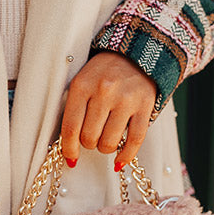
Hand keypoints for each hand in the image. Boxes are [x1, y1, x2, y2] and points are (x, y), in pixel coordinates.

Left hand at [60, 52, 156, 168]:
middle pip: (89, 137)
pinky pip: (135, 140)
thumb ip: (74, 109)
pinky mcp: (145, 106)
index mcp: (82, 85)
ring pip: (109, 142)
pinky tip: (119, 160)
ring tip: (105, 140)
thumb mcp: (82, 82)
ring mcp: (126, 99)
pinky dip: (126, 155)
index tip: (71, 157)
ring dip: (105, 148)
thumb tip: (68, 146)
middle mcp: (104, 91)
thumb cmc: (103, 73)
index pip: (70, 127)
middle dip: (88, 144)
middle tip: (92, 137)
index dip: (69, 148)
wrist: (135, 54)